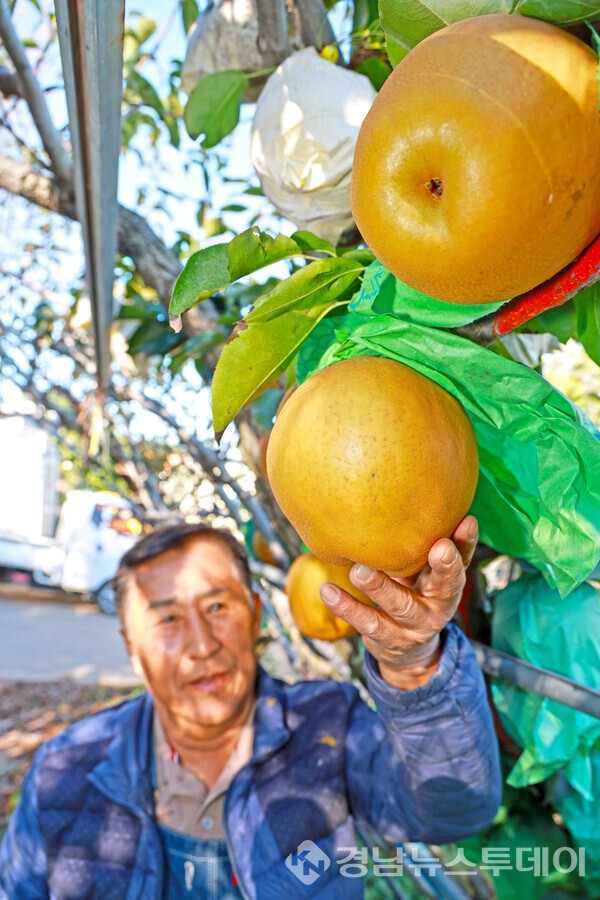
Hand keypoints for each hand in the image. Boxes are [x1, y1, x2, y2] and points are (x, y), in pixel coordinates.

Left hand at [320, 516, 477, 688]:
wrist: (406, 650)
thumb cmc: (413, 593)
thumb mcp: (423, 573)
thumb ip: (421, 544)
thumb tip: (409, 493)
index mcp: (448, 583)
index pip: (463, 560)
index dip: (466, 542)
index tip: (467, 520)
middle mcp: (438, 605)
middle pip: (446, 586)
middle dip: (445, 567)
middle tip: (440, 547)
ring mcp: (414, 625)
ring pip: (400, 605)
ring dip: (381, 587)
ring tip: (359, 571)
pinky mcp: (387, 638)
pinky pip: (367, 622)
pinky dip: (347, 607)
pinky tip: (328, 591)